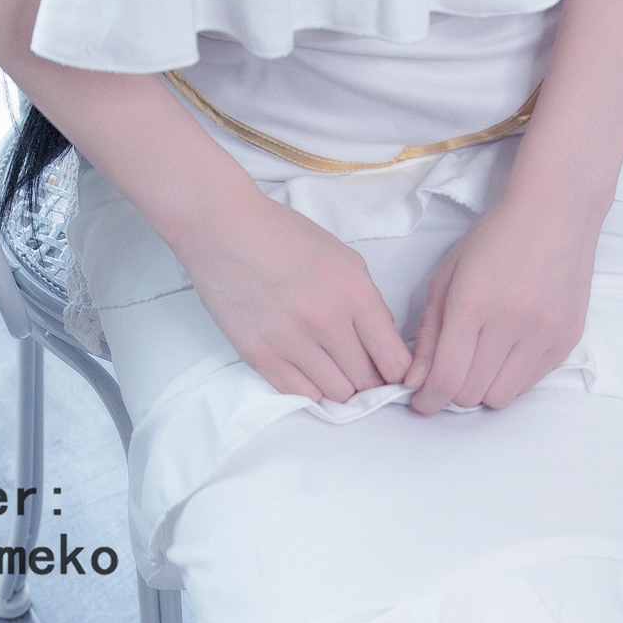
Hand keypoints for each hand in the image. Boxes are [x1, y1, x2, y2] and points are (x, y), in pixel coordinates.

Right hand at [179, 186, 413, 403]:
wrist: (223, 228)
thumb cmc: (283, 236)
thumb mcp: (343, 258)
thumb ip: (367, 302)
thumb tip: (381, 342)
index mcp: (354, 292)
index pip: (393, 358)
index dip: (399, 375)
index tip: (395, 377)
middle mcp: (326, 321)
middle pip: (366, 382)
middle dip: (371, 382)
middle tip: (364, 375)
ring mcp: (290, 341)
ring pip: (336, 394)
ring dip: (341, 388)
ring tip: (335, 372)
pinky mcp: (259, 354)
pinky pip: (300, 394)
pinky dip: (312, 390)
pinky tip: (311, 374)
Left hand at [405, 192, 599, 413]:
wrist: (557, 212)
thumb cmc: (496, 238)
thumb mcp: (447, 276)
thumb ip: (428, 332)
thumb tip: (416, 380)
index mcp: (472, 303)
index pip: (446, 379)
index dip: (428, 400)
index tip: (422, 401)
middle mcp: (511, 322)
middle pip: (472, 394)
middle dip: (453, 391)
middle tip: (451, 372)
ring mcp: (544, 332)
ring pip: (502, 396)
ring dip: (484, 388)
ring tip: (481, 362)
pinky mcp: (567, 338)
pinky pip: (531, 383)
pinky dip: (513, 377)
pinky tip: (508, 350)